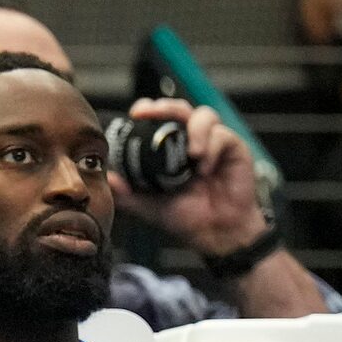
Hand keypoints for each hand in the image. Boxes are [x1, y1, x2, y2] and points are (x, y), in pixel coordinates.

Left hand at [110, 98, 270, 262]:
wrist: (215, 234)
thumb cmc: (185, 217)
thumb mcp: (148, 206)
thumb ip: (127, 194)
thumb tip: (106, 179)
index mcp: (170, 149)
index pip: (159, 119)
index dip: (149, 109)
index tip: (135, 113)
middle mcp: (191, 140)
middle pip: (180, 108)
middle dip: (166, 106)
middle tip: (152, 113)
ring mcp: (214, 143)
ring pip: (204, 115)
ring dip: (196, 129)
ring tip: (192, 154)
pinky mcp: (235, 148)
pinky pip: (223, 136)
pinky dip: (212, 148)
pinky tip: (205, 169)